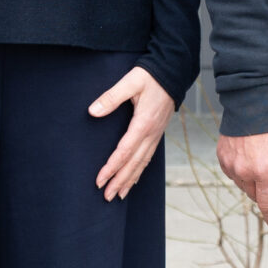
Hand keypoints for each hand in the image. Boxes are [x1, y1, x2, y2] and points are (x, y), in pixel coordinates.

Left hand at [89, 67, 176, 201]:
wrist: (173, 70)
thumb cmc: (151, 76)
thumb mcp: (130, 82)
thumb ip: (111, 97)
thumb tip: (93, 111)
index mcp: (144, 122)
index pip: (125, 151)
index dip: (112, 167)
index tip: (99, 180)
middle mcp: (152, 132)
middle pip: (134, 163)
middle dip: (120, 181)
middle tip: (107, 197)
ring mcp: (156, 134)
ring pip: (143, 162)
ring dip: (130, 180)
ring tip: (119, 195)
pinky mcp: (157, 132)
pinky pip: (149, 156)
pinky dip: (140, 170)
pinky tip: (134, 178)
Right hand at [217, 127, 267, 232]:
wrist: (253, 103)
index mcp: (264, 173)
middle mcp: (244, 172)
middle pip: (257, 197)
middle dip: (267, 196)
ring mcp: (231, 165)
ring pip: (245, 186)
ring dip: (255, 184)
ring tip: (265, 165)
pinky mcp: (223, 158)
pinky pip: (234, 174)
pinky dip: (244, 172)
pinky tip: (252, 159)